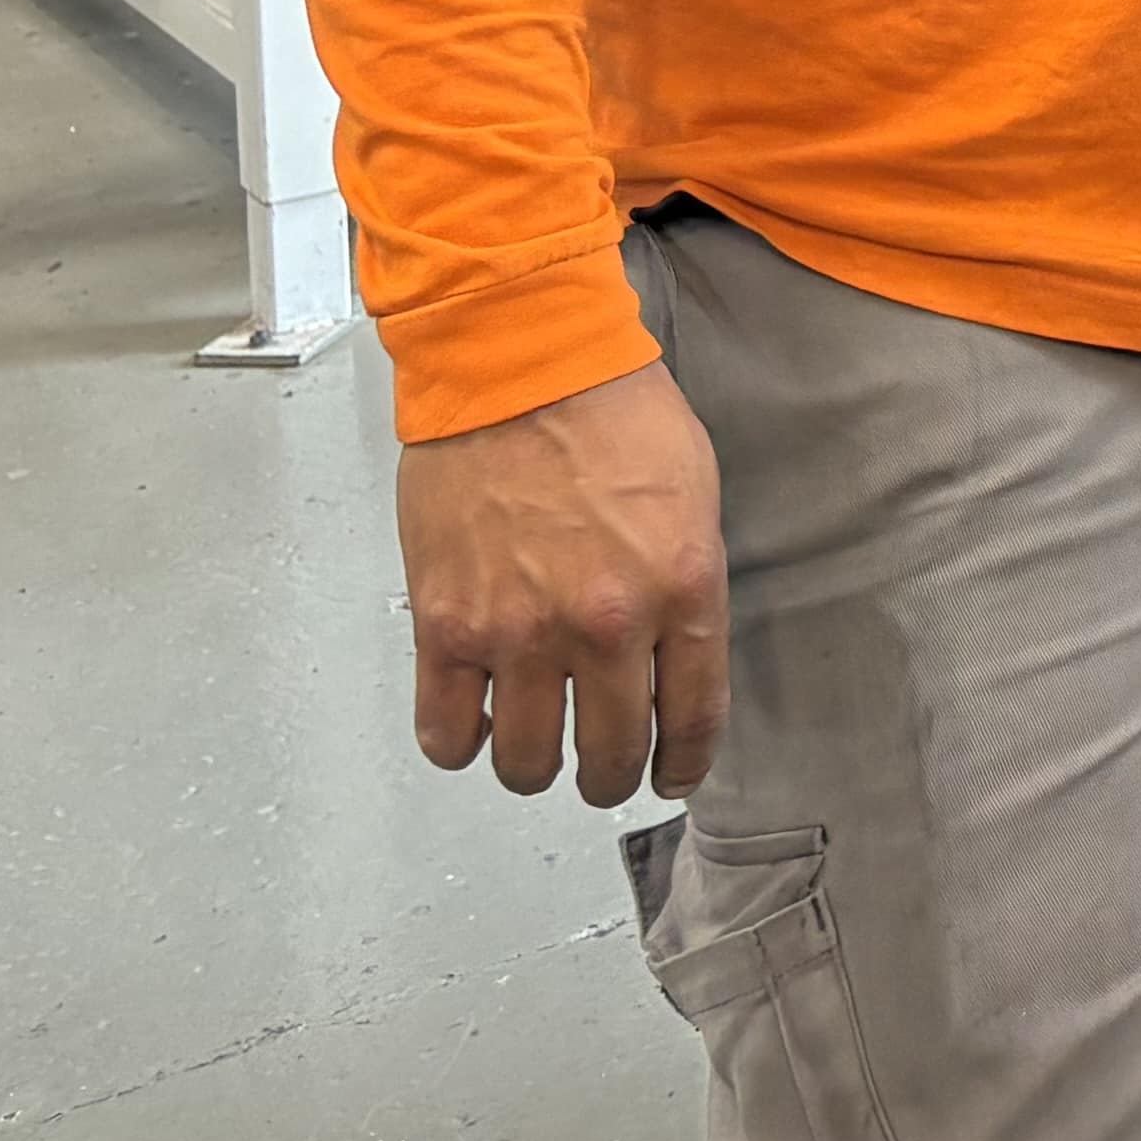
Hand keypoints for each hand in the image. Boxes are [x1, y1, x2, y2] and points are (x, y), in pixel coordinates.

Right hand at [398, 359, 727, 803]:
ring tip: (536, 747)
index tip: (672, 773)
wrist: (521, 365)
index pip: (693, 717)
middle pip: (610, 756)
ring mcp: (520, 632)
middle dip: (610, 775)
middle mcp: (604, 624)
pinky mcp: (447, 626)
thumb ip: (688, 582)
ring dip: (535, 767)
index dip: (682, 761)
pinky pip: (447, 732)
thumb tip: (676, 651)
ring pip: (527, 763)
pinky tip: (475, 723)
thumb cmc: (609, 408)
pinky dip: (460, 744)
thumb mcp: (694, 493)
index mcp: (681, 588)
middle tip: (603, 768)